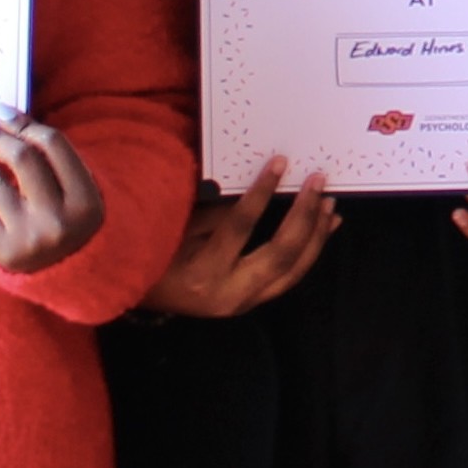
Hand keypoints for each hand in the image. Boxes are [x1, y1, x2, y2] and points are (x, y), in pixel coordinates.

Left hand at [0, 105, 106, 276]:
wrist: (67, 274)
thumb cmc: (68, 217)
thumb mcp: (75, 188)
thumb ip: (48, 156)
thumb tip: (1, 117)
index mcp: (86, 200)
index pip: (52, 146)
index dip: (22, 123)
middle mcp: (59, 220)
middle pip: (21, 159)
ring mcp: (28, 238)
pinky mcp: (3, 251)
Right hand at [138, 156, 337, 317]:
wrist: (138, 292)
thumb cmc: (153, 253)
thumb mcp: (179, 229)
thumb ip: (218, 214)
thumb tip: (260, 190)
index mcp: (203, 274)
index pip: (240, 228)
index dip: (261, 193)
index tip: (279, 163)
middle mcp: (229, 295)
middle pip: (280, 255)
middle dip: (304, 217)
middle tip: (318, 184)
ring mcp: (244, 303)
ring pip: (293, 271)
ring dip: (315, 236)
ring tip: (329, 206)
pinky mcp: (253, 302)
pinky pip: (289, 276)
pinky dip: (308, 251)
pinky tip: (321, 230)